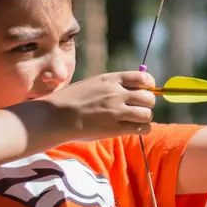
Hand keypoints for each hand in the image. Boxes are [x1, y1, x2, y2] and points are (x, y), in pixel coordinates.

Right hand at [42, 71, 158, 140]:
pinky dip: (142, 129)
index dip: (149, 85)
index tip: (146, 90)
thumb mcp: (93, 83)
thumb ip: (113, 85)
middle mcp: (116, 94)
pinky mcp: (115, 128)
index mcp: (111, 79)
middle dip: (147, 104)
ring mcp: (116, 111)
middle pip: (149, 98)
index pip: (143, 78)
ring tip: (135, 120)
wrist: (56, 116)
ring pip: (147, 114)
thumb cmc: (72, 100)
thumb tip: (136, 89)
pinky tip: (133, 128)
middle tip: (138, 108)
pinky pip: (142, 128)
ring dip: (144, 118)